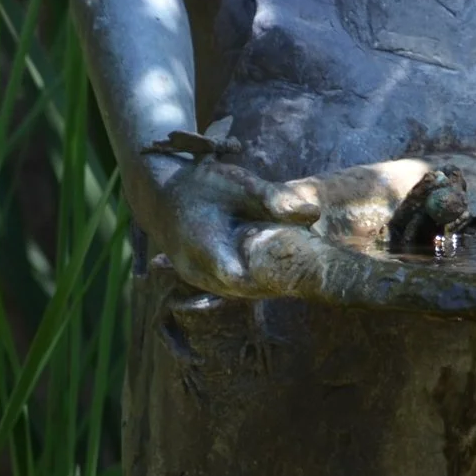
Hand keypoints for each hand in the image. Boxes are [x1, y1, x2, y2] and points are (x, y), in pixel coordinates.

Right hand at [152, 159, 321, 292]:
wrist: (161, 194)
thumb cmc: (203, 185)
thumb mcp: (238, 185)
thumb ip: (273, 199)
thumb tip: (313, 213)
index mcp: (205, 249)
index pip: (245, 279)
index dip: (276, 277)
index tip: (304, 267)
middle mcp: (197, 272)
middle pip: (246, 289)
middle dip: (277, 281)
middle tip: (311, 269)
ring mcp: (196, 279)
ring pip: (238, 290)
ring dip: (266, 282)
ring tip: (298, 269)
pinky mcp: (199, 278)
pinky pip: (229, 286)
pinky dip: (252, 278)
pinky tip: (275, 268)